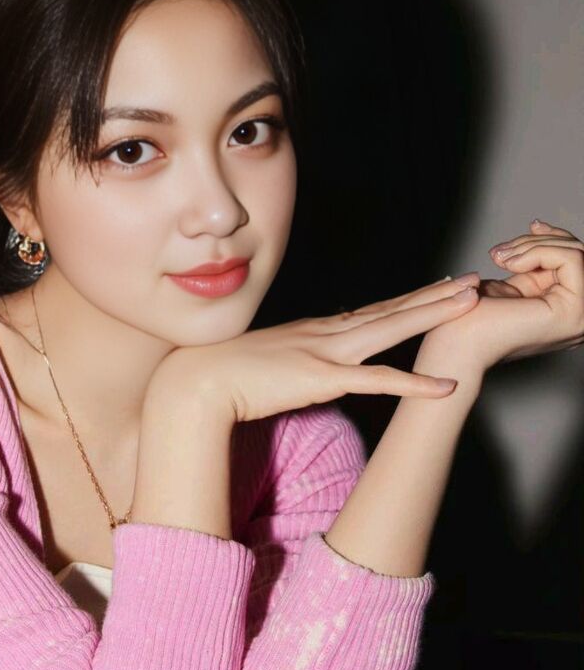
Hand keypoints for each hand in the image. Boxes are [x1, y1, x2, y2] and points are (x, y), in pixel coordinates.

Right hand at [146, 274, 480, 422]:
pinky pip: (378, 381)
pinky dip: (414, 384)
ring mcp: (327, 352)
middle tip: (473, 281)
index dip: (409, 301)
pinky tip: (445, 387)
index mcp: (316, 331)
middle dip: (435, 296)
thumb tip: (305, 355)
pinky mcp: (322, 378)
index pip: (373, 312)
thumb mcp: (266, 357)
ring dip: (434, 315)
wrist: (196, 381)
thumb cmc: (222, 372)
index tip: (436, 289)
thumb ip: (293, 356)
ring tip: (471, 301)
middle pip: (392, 310)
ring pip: (393, 328)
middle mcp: (328, 333)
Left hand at [418, 218, 583, 373]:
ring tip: (502, 259)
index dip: (554, 238)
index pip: (575, 260)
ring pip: (575, 252)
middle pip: (578, 253)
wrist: (456, 342)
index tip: (531, 227)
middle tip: (503, 253)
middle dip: (537, 242)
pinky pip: (570, 259)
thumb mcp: (511, 280)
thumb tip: (541, 228)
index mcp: (566, 310)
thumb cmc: (471, 318)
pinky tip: (511, 266)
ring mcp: (580, 317)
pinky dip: (537, 252)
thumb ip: (533, 262)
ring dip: (533, 247)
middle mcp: (580, 316)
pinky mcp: (573, 313)